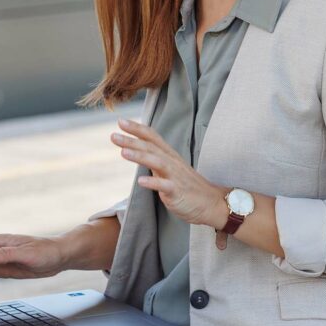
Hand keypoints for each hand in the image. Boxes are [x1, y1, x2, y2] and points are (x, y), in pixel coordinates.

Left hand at [111, 117, 226, 227]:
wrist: (212, 203)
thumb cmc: (188, 186)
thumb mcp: (170, 168)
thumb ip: (156, 159)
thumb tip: (137, 151)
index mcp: (169, 156)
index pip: (152, 137)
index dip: (137, 129)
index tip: (121, 121)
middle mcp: (172, 163)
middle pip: (151, 148)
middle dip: (132, 141)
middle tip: (113, 136)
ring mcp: (176, 177)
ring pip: (157, 163)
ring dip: (140, 157)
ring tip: (123, 152)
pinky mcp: (178, 192)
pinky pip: (165, 186)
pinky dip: (153, 183)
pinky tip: (141, 181)